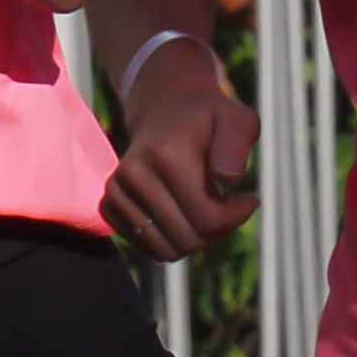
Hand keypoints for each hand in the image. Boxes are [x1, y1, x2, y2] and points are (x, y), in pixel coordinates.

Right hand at [101, 33, 260, 259]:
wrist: (163, 106)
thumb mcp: (237, 119)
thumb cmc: (208, 117)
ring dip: (195, 239)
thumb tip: (228, 177)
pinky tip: (183, 214)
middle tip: (227, 206)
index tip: (248, 199)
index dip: (235, 217)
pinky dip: (171, 239)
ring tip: (206, 210)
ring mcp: (116, 192)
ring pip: (166, 250)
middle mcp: (133, 176)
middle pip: (186, 239)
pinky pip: (149, 248)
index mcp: (164, 156)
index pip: (206, 219)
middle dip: (216, 231)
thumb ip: (237, 144)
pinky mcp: (108, 205)